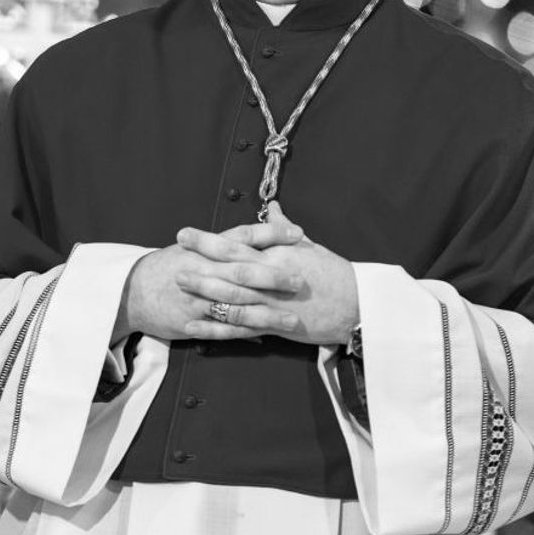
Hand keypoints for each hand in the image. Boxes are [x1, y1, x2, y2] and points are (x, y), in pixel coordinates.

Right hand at [112, 217, 304, 342]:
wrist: (130, 291)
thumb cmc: (167, 266)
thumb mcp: (192, 248)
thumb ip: (226, 242)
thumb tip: (259, 233)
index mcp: (205, 249)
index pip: (243, 235)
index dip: (271, 233)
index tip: (298, 233)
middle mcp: (203, 271)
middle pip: (244, 271)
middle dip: (274, 276)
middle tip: (299, 279)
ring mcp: (198, 299)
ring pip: (237, 305)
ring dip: (267, 313)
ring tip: (292, 318)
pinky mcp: (191, 322)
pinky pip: (221, 330)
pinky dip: (243, 334)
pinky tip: (265, 337)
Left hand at [178, 202, 359, 345]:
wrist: (358, 305)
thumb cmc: (335, 273)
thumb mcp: (311, 246)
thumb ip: (284, 228)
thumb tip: (272, 207)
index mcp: (279, 253)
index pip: (239, 242)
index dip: (211, 238)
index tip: (187, 233)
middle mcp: (273, 275)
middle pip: (231, 265)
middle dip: (201, 258)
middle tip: (175, 252)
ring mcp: (273, 301)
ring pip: (233, 295)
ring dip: (204, 289)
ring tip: (180, 283)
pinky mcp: (275, 325)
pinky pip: (240, 327)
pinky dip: (216, 327)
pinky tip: (194, 327)